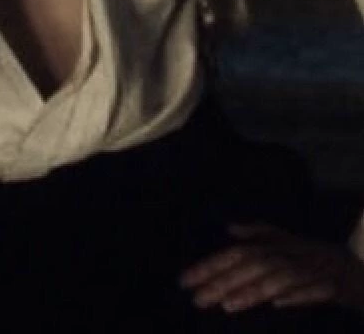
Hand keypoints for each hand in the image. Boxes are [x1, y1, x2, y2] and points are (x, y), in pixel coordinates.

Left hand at [179, 223, 363, 313]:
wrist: (357, 266)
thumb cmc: (313, 254)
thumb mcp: (285, 239)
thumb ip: (257, 233)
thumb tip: (229, 227)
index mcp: (272, 245)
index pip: (234, 254)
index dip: (209, 266)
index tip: (185, 281)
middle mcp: (286, 255)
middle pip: (250, 266)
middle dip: (222, 282)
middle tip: (197, 299)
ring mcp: (308, 271)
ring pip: (276, 280)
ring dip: (253, 291)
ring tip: (228, 305)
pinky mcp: (331, 287)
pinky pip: (312, 291)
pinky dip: (296, 296)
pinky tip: (278, 304)